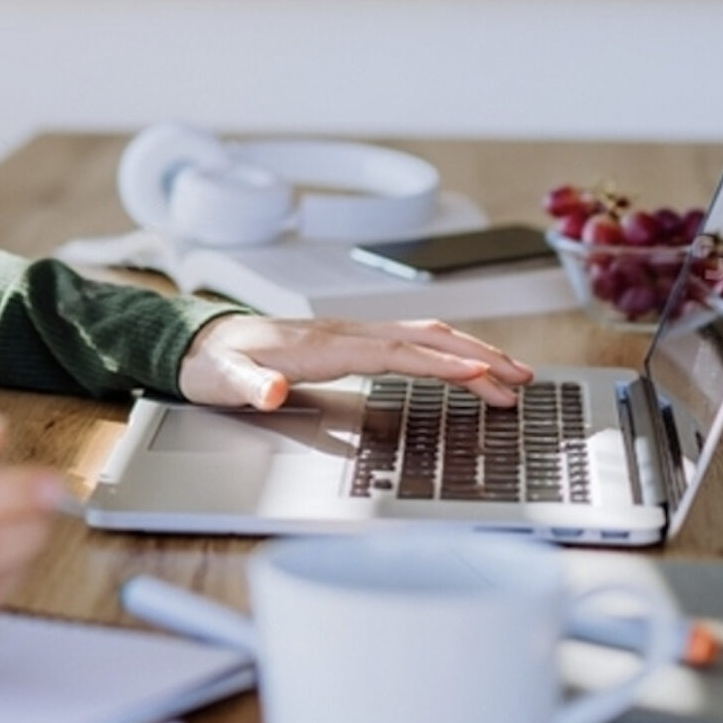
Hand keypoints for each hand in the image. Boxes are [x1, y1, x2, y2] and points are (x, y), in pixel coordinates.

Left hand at [176, 313, 533, 409]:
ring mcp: (350, 334)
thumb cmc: (214, 365)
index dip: (441, 364)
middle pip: (425, 339)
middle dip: (478, 357)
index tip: (483, 376)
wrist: (198, 344)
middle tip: (523, 380)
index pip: (397, 352)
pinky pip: (412, 342)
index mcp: (325, 345)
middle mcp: (345, 333)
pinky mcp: (350, 342)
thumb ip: (250, 386)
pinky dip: (447, 352)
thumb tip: (274, 389)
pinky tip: (464, 367)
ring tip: (513, 374)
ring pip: (424, 336)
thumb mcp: (224, 381)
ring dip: (471, 352)